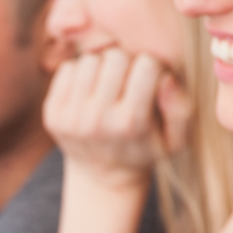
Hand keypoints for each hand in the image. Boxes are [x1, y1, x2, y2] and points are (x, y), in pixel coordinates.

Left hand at [43, 49, 188, 190]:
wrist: (102, 175)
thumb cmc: (145, 149)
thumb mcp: (175, 140)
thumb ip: (181, 109)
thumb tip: (166, 78)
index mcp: (130, 123)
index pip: (146, 65)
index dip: (153, 67)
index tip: (150, 82)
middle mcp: (97, 120)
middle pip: (115, 57)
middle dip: (126, 63)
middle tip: (128, 81)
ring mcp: (70, 117)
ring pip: (90, 60)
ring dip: (102, 67)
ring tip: (109, 85)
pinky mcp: (51, 113)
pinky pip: (67, 68)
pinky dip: (81, 73)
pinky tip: (90, 91)